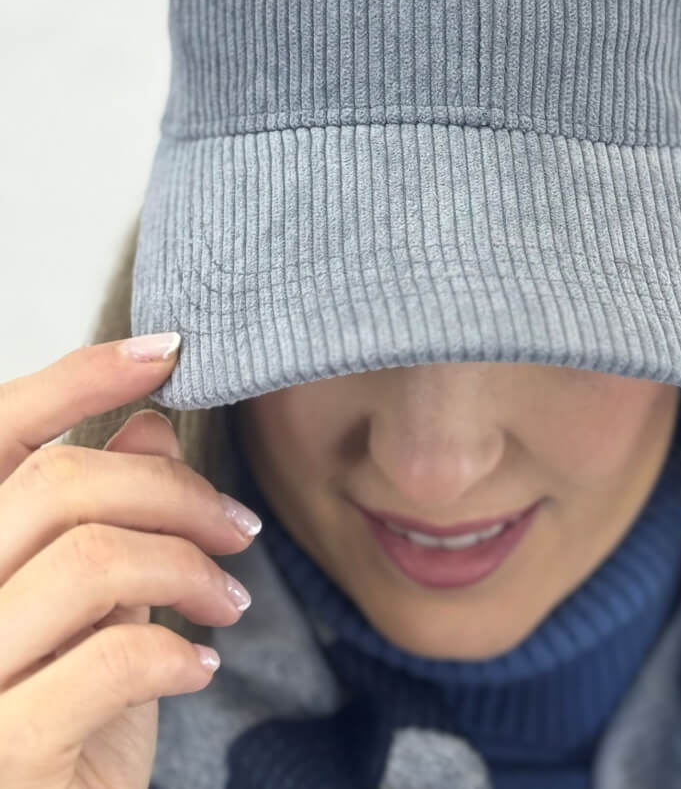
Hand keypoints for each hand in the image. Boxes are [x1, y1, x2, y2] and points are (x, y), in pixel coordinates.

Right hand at [0, 333, 261, 788]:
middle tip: (235, 526)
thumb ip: (102, 523)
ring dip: (189, 568)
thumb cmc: (61, 733)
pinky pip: (116, 655)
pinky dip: (177, 651)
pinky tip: (199, 666)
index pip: (0, 431)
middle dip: (173, 490)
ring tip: (228, 600)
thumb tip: (149, 424)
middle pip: (63, 482)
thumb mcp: (87, 618)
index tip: (166, 354)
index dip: (79, 378)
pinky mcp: (1, 752)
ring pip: (95, 558)